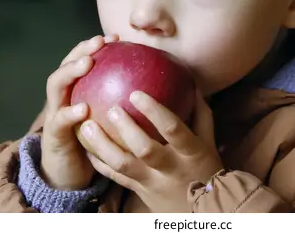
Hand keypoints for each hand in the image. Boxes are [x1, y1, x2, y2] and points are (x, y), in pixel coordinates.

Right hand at [40, 34, 118, 189]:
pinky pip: (59, 122)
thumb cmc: (97, 144)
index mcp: (77, 91)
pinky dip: (69, 114)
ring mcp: (54, 113)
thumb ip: (125, 101)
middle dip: (80, 50)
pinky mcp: (52, 136)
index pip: (82, 60)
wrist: (70, 174)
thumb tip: (161, 86)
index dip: (95, 46)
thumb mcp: (112, 118)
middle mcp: (62, 97)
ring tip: (86, 64)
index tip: (116, 37)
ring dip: (70, 72)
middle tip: (98, 43)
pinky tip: (83, 110)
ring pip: (55, 86)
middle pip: (67, 64)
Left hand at [78, 89, 222, 211]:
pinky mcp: (139, 191)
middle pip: (144, 149)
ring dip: (102, 145)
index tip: (136, 93)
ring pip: (123, 165)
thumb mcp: (208, 141)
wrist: (202, 211)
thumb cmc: (206, 168)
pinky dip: (99, 163)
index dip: (154, 110)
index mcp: (190, 152)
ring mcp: (152, 182)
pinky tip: (86, 148)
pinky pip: (115, 177)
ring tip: (87, 126)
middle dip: (126, 128)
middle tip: (112, 109)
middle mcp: (170, 168)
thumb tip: (191, 83)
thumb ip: (200, 113)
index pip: (172, 129)